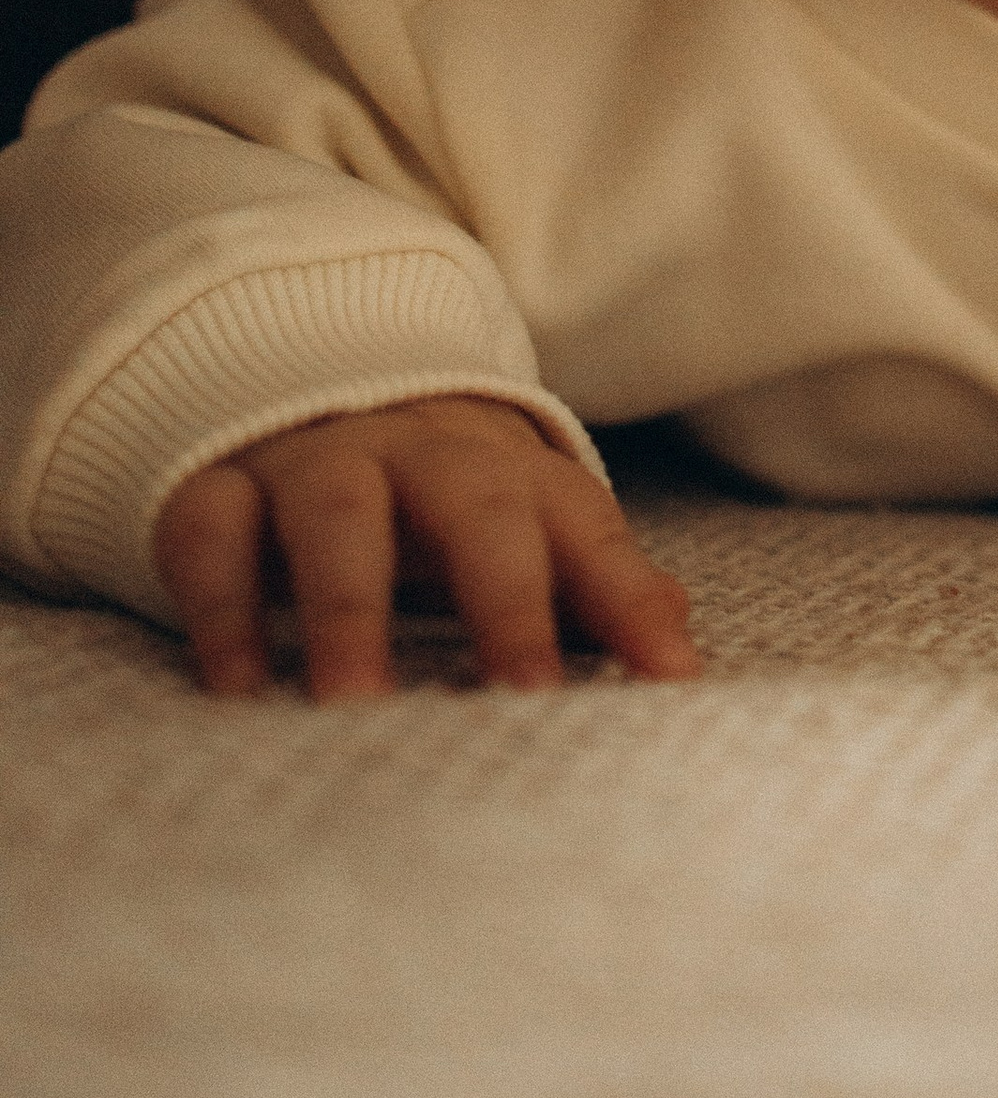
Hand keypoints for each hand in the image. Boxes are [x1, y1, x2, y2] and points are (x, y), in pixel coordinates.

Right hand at [152, 392, 701, 699]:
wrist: (324, 388)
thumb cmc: (452, 499)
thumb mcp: (533, 531)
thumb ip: (606, 593)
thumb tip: (682, 658)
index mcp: (512, 473)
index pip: (585, 530)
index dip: (628, 602)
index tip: (667, 684)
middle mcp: (419, 454)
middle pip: (473, 506)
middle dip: (503, 598)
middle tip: (522, 701)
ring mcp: (316, 463)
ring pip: (338, 513)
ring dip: (350, 607)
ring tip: (353, 709)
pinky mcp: (220, 486)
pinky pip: (214, 531)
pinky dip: (223, 607)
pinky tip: (239, 690)